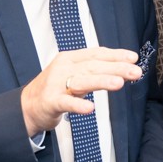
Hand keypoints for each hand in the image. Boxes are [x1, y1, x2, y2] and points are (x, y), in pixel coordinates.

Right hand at [20, 47, 140, 135]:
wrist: (27, 106)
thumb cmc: (55, 89)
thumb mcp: (75, 74)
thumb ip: (95, 71)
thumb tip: (123, 68)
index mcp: (71, 59)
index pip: (96, 54)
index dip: (116, 55)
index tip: (134, 58)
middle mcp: (64, 68)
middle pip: (93, 66)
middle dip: (116, 68)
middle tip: (135, 71)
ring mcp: (56, 85)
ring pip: (82, 81)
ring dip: (102, 81)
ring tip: (119, 83)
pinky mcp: (50, 102)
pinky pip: (66, 103)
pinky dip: (78, 105)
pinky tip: (90, 108)